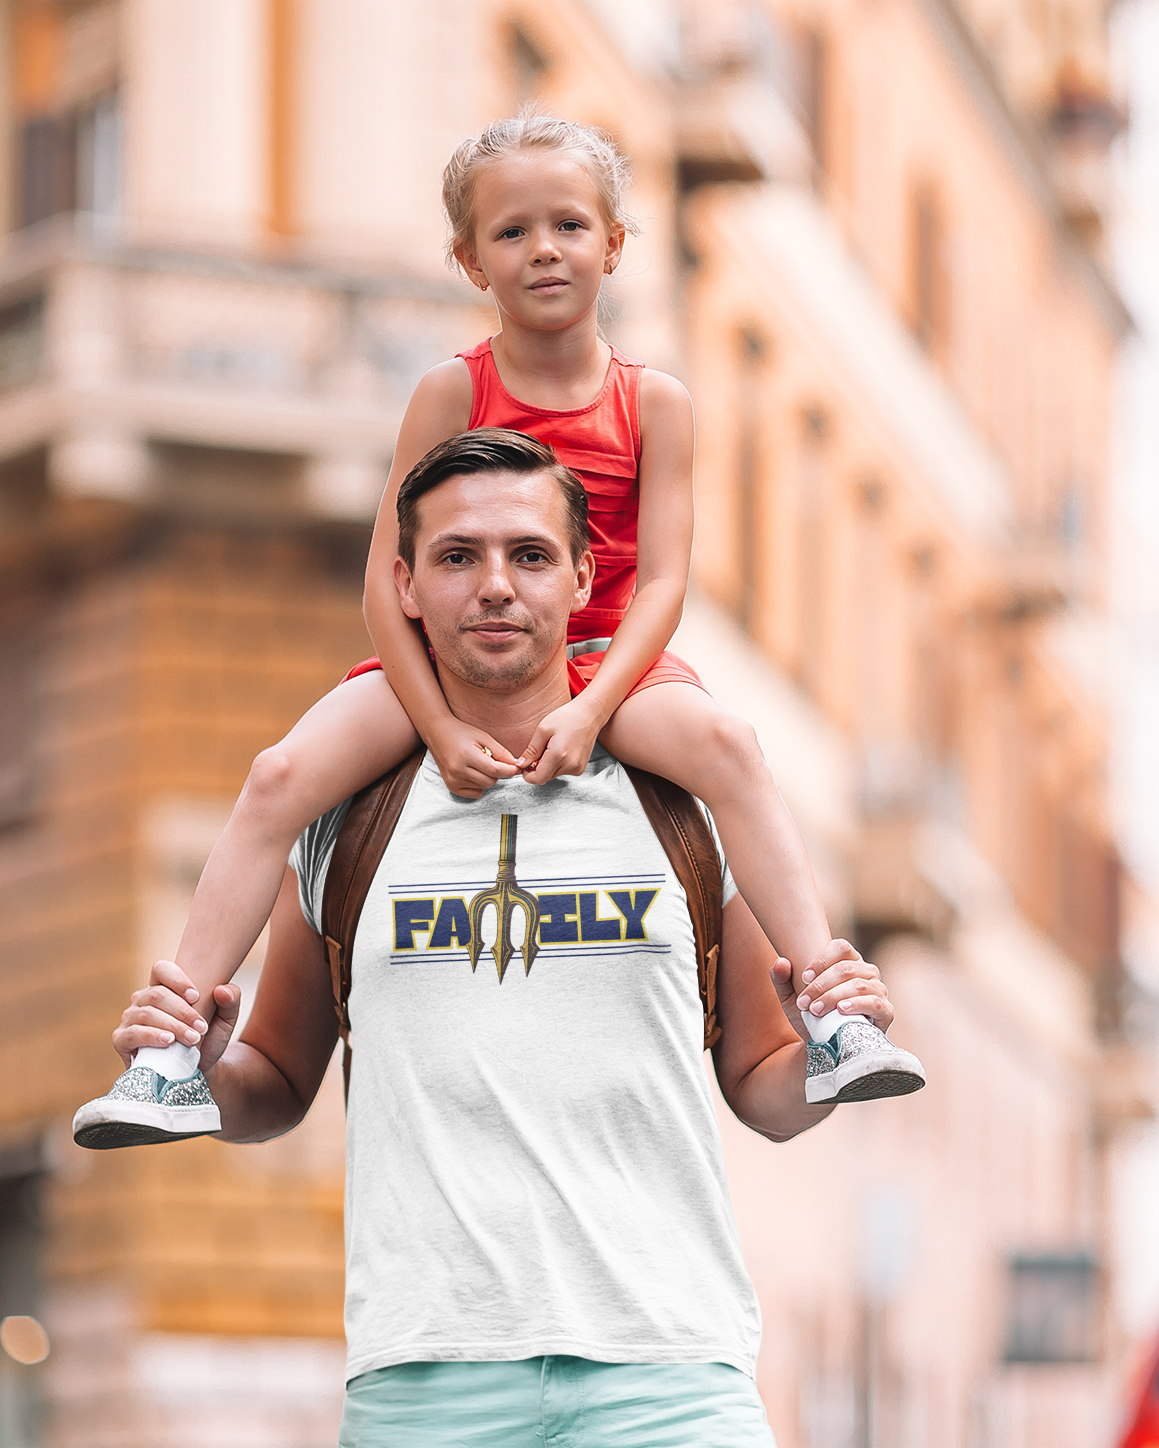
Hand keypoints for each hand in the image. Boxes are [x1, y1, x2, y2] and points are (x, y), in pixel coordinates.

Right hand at [112, 959, 241, 1075]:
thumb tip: (222, 989)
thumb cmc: (207, 1040)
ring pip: (146, 1013)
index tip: (197, 995)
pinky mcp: (121, 1040)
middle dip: (182, 1011)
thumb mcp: (225, 1021)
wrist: (196, 1071)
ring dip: (172, 1025)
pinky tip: (169, 1042)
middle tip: (201, 1027)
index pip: (161, 969)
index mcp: (162, 987)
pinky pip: (132, 1033)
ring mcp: (130, 1019)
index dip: (177, 979)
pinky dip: (152, 1036)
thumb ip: (231, 1001)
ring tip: (192, 1038)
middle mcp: (142, 1000)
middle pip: (157, 994)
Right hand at [426, 716, 520, 798]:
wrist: (438, 733)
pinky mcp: (451, 787)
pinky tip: (472, 771)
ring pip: (484, 787)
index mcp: (466, 755)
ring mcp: (453, 780)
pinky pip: (476, 793)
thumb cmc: (461, 732)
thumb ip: (500, 752)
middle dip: (497, 772)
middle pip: (491, 781)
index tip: (517, 768)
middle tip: (492, 760)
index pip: (494, 769)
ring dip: (487, 777)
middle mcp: (457, 770)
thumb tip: (516, 765)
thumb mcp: (483, 737)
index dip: (509, 770)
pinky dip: (479, 784)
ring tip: (478, 763)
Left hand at [517, 697, 602, 784]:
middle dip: (538, 767)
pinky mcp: (580, 768)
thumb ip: (531, 750)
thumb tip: (521, 765)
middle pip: (545, 777)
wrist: (589, 715)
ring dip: (548, 765)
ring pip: (553, 775)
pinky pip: (562, 771)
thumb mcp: (543, 730)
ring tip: (553, 746)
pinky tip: (562, 749)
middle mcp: (570, 765)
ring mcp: (577, 768)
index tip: (526, 763)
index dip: (528, 773)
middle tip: (541, 749)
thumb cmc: (567, 717)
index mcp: (559, 756)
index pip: (538, 779)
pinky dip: (558, 764)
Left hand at [769, 939, 893, 1042]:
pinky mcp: (886, 1012)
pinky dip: (857, 1004)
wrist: (824, 1048)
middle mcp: (866, 972)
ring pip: (858, 985)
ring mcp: (878, 990)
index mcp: (848, 961)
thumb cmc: (810, 1017)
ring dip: (833, 997)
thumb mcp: (790, 999)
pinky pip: (875, 1003)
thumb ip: (781, 978)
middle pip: (846, 968)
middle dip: (821, 986)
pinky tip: (841, 1009)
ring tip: (815, 1010)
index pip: (840, 947)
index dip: (822, 959)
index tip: (803, 977)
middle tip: (804, 1003)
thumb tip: (781, 961)